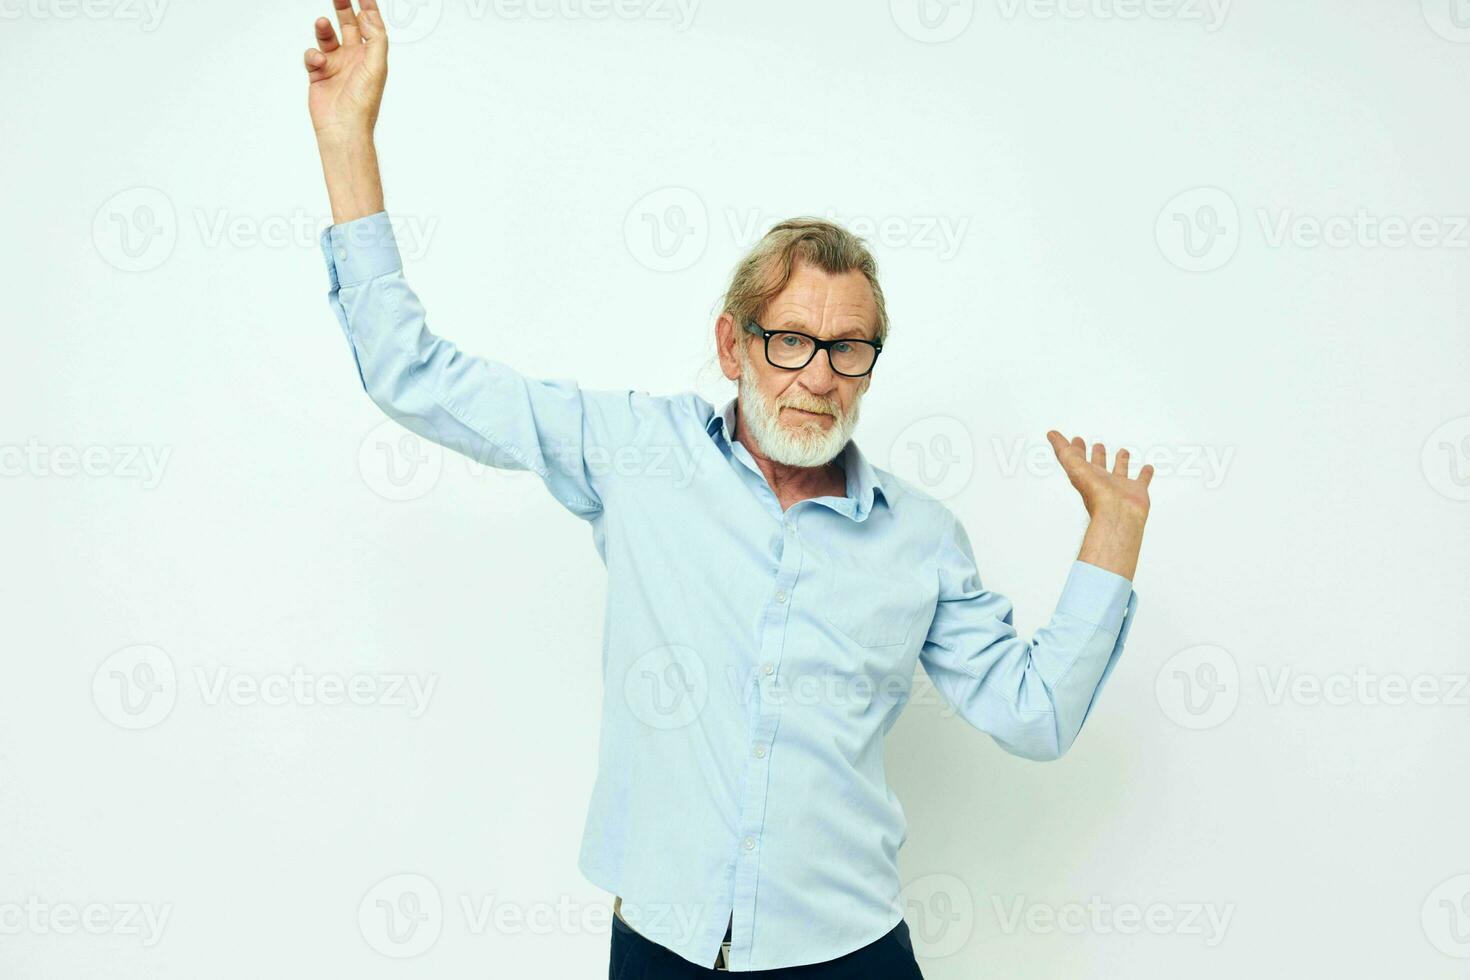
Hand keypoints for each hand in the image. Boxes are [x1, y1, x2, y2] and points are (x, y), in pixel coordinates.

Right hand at [304, 0, 387, 139]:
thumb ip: (376, 39)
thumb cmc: (362, 102)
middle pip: (349, 26)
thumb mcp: (376, 67)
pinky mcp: (318, 74)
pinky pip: (311, 55)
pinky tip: (318, 61)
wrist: (342, 127)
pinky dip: (312, 55)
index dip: (367, 8)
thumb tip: (369, 17)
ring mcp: (336, 65)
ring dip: (324, 28)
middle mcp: (354, 59)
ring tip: (323, 22)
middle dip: (344, 9)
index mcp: (371, 57)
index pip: (371, 26)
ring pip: (327, 38)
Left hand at [1046, 430, 1152, 523]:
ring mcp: (1120, 487)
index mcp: (1086, 476)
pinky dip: (1145, 474)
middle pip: (1098, 466)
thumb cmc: (1096, 493)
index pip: (1078, 460)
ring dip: (1121, 462)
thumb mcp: (1073, 466)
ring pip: (1120, 471)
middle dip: (1097, 455)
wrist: (1118, 513)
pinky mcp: (1137, 491)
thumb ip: (1063, 450)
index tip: (1077, 440)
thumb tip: (1051, 434)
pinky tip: (1147, 468)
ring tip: (1123, 452)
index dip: (1076, 449)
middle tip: (1097, 445)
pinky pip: (1142, 480)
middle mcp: (1102, 481)